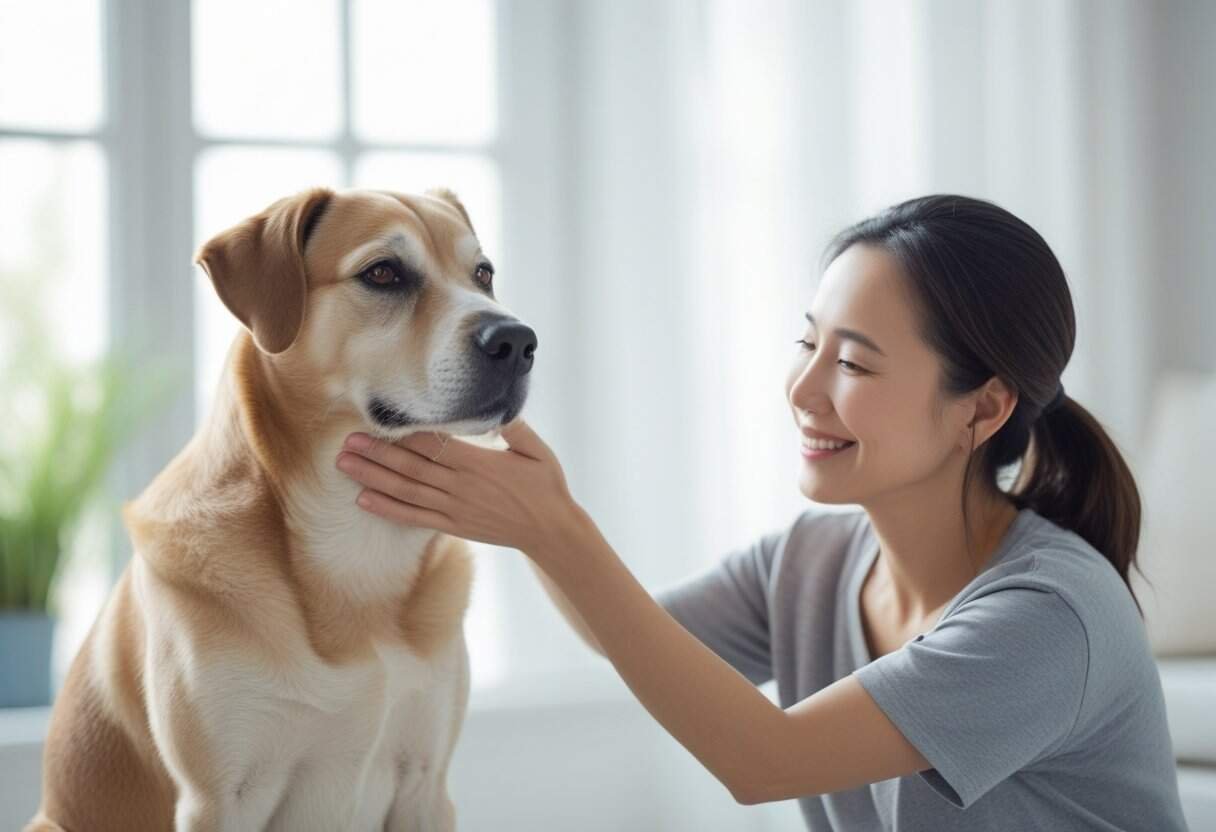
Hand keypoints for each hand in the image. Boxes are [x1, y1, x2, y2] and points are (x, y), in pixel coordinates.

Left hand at [335, 419, 583, 556]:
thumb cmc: (546, 486)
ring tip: (345, 465)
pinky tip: (364, 500)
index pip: (433, 446)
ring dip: (373, 478)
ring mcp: (455, 508)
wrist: (551, 531)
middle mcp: (462, 487)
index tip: (378, 422)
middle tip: (347, 442)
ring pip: (406, 491)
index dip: (403, 435)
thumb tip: (496, 405)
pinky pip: (414, 517)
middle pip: (411, 467)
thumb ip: (517, 427)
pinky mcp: (453, 525)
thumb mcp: (539, 451)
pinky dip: (388, 509)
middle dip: (376, 454)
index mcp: (480, 464)